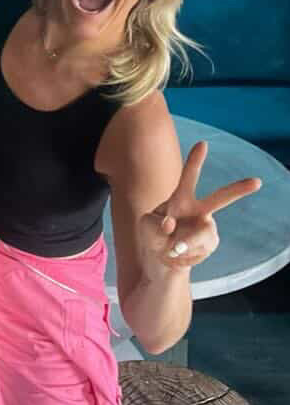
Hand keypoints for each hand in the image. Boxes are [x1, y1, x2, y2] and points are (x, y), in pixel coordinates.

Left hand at [138, 141, 261, 276]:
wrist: (162, 260)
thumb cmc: (152, 236)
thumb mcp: (146, 226)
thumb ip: (155, 224)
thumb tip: (170, 225)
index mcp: (180, 199)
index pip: (189, 177)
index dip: (195, 160)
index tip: (203, 144)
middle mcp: (198, 210)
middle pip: (221, 198)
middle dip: (239, 190)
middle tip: (257, 182)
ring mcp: (207, 227)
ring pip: (203, 234)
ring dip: (185, 244)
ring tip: (172, 249)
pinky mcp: (210, 244)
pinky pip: (200, 250)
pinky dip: (186, 255)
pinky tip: (178, 255)